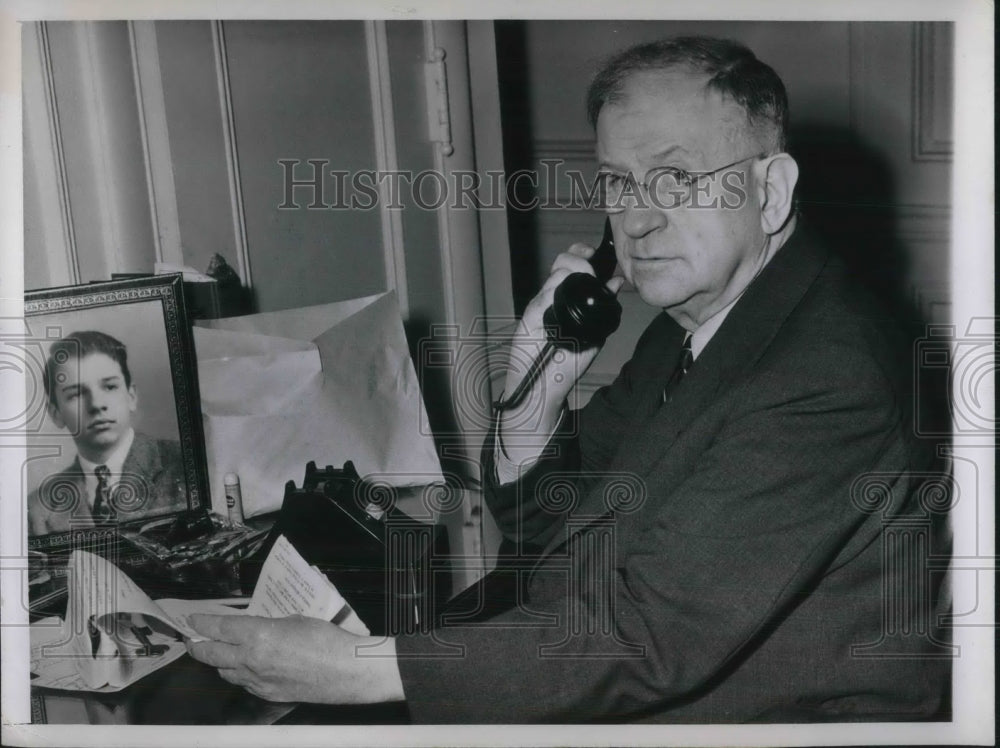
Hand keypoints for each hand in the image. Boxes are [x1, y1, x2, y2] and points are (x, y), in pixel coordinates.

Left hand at [185, 613, 403, 703]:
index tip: (192, 620)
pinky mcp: (268, 695)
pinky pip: (245, 684)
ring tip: (219, 653)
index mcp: (258, 636)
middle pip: (212, 655)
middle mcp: (252, 660)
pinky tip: (247, 668)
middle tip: (193, 640)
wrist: (346, 671)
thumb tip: (259, 627)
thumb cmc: (327, 639)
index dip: (202, 624)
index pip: (219, 629)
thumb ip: (270, 624)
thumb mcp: (296, 620)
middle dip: (198, 647)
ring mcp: (258, 681)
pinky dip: (240, 674)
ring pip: (226, 673)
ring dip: (219, 662)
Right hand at [502, 244, 624, 436]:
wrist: (545, 388)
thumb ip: (604, 309)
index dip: (582, 255)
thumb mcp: (594, 334)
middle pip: (562, 263)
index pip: (572, 266)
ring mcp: (541, 306)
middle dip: (578, 257)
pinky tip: (563, 300)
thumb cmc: (566, 364)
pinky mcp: (531, 317)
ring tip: (583, 283)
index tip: (594, 254)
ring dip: (571, 272)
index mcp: (567, 299)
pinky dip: (555, 293)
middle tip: (590, 265)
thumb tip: (616, 283)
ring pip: (555, 275)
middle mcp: (553, 298)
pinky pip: (543, 297)